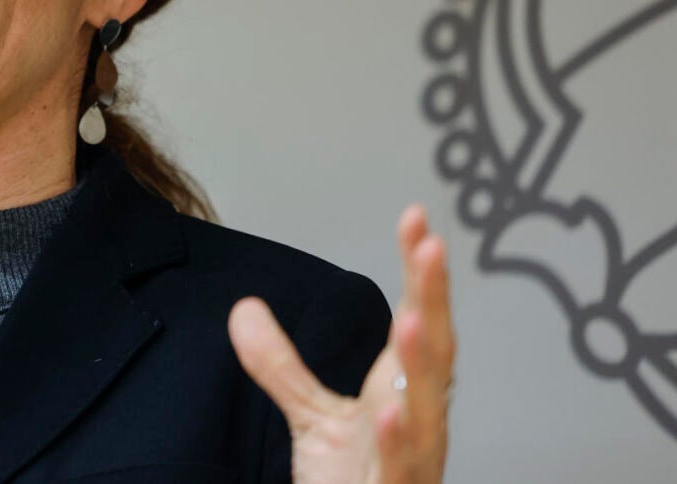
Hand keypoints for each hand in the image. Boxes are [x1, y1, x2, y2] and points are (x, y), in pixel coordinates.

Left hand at [228, 205, 453, 483]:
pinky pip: (402, 467)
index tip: (414, 221)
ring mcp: (413, 456)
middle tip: (429, 248)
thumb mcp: (312, 416)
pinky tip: (389, 415)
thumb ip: (281, 365)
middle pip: (434, 353)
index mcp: (403, 392)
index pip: (417, 320)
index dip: (419, 274)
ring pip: (427, 408)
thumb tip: (245, 310)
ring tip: (412, 318)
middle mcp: (417, 419)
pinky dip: (398, 441)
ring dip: (421, 363)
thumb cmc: (355, 479)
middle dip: (434, 300)